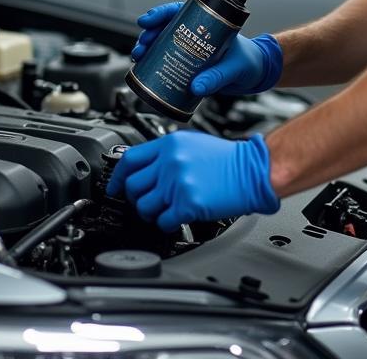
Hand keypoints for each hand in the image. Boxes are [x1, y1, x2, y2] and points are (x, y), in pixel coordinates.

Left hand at [107, 131, 279, 230]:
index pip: (129, 160)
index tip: (114, 188)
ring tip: (167, 209)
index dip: (117, 178)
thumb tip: (145, 169)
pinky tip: (178, 217)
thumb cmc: (227, 159)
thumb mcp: (193, 144)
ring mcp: (177, 183)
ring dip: (153, 213)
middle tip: (150, 201)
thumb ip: (166, 154)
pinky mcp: (187, 203)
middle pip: (133, 187)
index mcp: (170, 144)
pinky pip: (163, 221)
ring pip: (145, 207)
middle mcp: (170, 162)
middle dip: (138, 199)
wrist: (252, 170)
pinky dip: (168, 223)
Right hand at [129, 1, 282, 95]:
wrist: (258, 74)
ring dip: (147, 48)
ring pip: (162, 42)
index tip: (146, 21)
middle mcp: (196, 34)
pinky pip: (167, 60)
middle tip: (142, 46)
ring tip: (139, 57)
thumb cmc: (252, 61)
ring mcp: (191, 49)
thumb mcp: (235, 67)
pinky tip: (145, 69)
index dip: (160, 13)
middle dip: (149, 34)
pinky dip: (153, 63)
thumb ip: (218, 77)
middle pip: (165, 26)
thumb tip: (197, 86)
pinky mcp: (190, 65)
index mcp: (208, 24)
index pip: (179, 11)